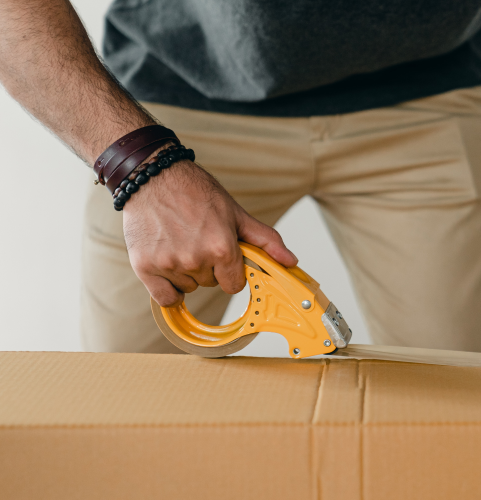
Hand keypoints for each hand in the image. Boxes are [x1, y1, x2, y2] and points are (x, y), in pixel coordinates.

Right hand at [123, 161, 297, 306]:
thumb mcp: (236, 214)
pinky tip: (167, 264)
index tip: (221, 254)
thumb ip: (266, 240)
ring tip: (178, 242)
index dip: (230, 270)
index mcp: (222, 248)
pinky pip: (165, 298)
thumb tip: (291, 262)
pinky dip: (168, 288)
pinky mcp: (144, 266)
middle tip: (197, 239)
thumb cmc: (196, 192)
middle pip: (210, 284)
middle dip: (208, 267)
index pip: (234, 285)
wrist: (153, 176)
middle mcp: (196, 259)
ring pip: (188, 287)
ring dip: (186, 273)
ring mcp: (169, 264)